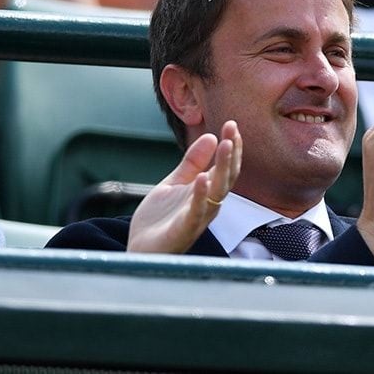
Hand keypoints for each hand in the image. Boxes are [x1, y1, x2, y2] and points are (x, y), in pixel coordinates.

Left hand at [127, 120, 241, 252]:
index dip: (231, 147)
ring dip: (222, 170)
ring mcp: (197, 218)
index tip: (231, 124)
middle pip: (227, 178)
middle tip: (232, 130)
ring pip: (217, 193)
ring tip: (224, 146)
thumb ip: (192, 163)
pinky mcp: (183, 230)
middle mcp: (207, 205)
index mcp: (207, 193)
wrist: (140, 248)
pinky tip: (201, 178)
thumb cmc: (161, 219)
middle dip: (231, 154)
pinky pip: (196, 212)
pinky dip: (200, 195)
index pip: (226, 168)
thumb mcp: (174, 183)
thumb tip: (211, 136)